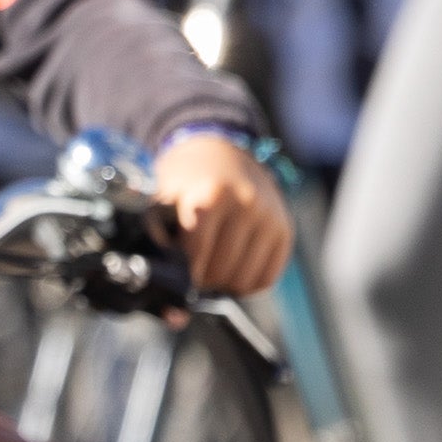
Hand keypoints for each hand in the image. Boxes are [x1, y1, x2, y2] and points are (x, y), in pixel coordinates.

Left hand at [154, 133, 290, 299]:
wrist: (226, 157)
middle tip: (195, 272)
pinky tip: (233, 269)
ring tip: (212, 270)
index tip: (178, 271)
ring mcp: (269, 218)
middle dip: (203, 279)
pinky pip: (265, 278)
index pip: (197, 253)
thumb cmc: (189, 183)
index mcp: (213, 195)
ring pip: (243, 280)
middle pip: (220, 271)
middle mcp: (247, 205)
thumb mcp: (166, 196)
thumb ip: (156, 229)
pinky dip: (247, 283)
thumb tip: (163, 268)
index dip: (184, 270)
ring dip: (224, 284)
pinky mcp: (285, 231)